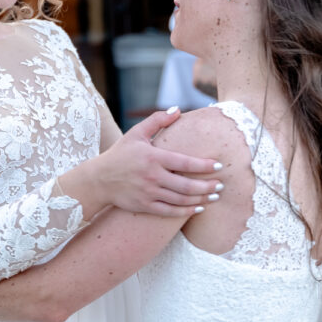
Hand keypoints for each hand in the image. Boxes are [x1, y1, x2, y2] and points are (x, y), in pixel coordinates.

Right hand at [91, 107, 222, 217]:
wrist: (99, 179)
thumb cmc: (121, 154)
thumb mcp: (137, 133)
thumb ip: (158, 120)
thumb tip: (178, 109)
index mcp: (154, 157)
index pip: (185, 162)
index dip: (204, 165)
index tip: (218, 166)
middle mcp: (153, 176)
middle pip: (187, 185)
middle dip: (207, 186)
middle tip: (221, 186)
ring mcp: (149, 193)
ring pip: (181, 200)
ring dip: (200, 199)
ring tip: (214, 197)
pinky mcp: (145, 206)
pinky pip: (170, 211)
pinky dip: (186, 211)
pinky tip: (198, 208)